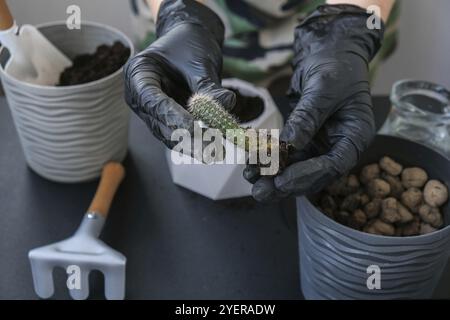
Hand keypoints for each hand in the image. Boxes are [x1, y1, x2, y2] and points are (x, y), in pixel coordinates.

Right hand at [124, 0, 234, 148]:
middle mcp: (139, 96)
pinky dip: (197, 140)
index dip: (174, 118)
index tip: (196, 130)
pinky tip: (215, 146)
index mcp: (138, 74)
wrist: (190, 40)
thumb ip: (208, 86)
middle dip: (186, 137)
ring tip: (216, 151)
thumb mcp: (199, 62)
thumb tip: (226, 104)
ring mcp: (151, 111)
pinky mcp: (166, 119)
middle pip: (160, 123)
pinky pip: (180, 133)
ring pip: (169, 134)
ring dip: (193, 144)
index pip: (153, 101)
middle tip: (211, 148)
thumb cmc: (189, 44)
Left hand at [244, 4, 383, 201]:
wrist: (330, 51)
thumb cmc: (336, 65)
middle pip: (314, 174)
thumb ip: (307, 117)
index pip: (334, 165)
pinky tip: (252, 165)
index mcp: (356, 136)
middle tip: (261, 191)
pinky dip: (270, 160)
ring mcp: (321, 144)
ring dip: (273, 175)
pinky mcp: (305, 139)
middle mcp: (340, 145)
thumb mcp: (323, 88)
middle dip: (286, 184)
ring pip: (297, 168)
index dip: (308, 175)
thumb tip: (288, 144)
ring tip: (251, 179)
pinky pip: (287, 155)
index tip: (282, 180)